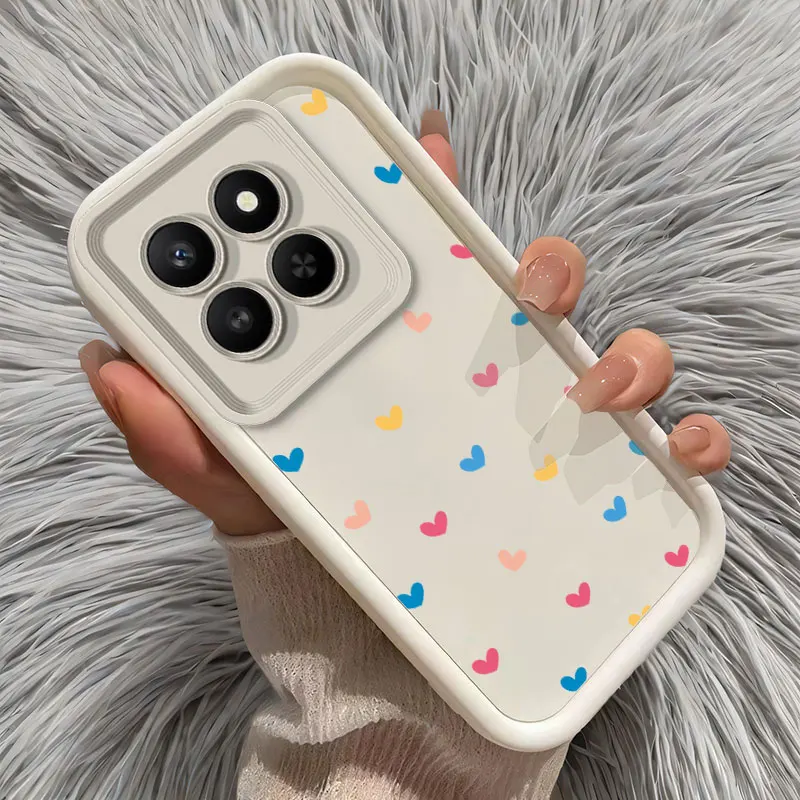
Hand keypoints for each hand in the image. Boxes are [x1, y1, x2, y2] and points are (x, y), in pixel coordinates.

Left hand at [79, 110, 730, 535]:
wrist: (366, 645)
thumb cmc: (307, 550)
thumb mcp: (233, 490)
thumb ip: (176, 435)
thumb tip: (115, 366)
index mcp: (403, 357)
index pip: (423, 259)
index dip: (427, 193)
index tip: (423, 150)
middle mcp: (483, 380)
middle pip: (533, 287)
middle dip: (542, 263)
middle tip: (519, 282)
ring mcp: (542, 430)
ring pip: (614, 353)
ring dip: (623, 350)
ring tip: (589, 388)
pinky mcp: (589, 488)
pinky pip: (659, 452)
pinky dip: (681, 442)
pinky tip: (669, 449)